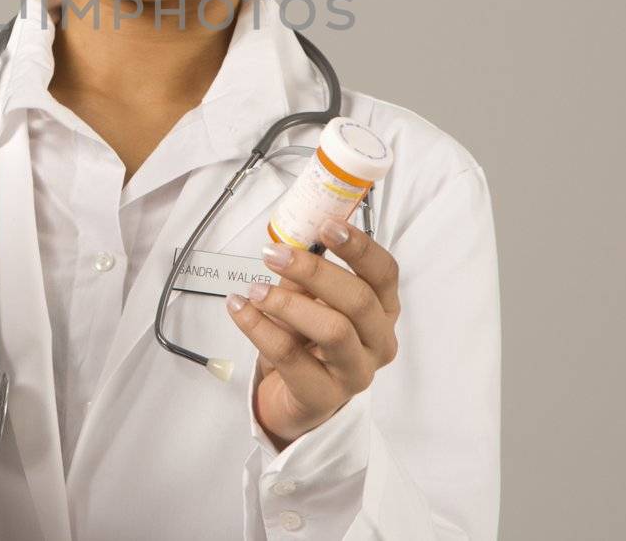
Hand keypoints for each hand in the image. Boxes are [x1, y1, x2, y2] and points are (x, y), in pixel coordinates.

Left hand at [224, 218, 400, 449]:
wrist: (295, 400)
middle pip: (359, 300)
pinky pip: (290, 356)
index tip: (327, 225)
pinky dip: (259, 327)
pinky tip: (239, 309)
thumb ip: (306, 274)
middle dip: (315, 271)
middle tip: (275, 254)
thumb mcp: (310, 301)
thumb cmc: (308, 342)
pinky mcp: (324, 397)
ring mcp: (355, 373)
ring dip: (288, 303)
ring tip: (255, 289)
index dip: (360, 247)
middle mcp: (378, 342)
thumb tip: (289, 240)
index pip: (385, 273)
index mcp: (382, 311)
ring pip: (333, 330)